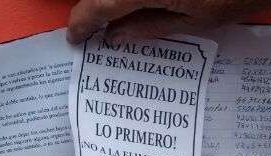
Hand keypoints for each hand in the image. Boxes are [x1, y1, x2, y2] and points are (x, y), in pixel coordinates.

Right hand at [66, 0, 270, 43]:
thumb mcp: (195, 18)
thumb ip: (148, 25)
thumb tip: (115, 36)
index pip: (97, 4)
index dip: (81, 22)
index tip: (76, 37)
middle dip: (92, 6)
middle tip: (90, 24)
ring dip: (109, 0)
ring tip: (110, 14)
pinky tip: (134, 4)